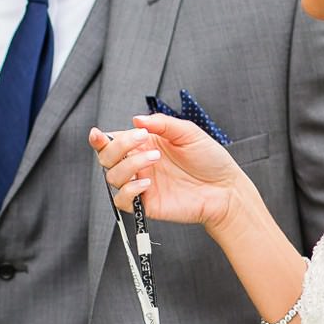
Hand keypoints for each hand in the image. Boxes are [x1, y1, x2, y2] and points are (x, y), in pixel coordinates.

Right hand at [88, 114, 244, 230]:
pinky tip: (146, 182)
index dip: (100, 138)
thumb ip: (162, 123)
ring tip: (155, 159)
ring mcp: (141, 185)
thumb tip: (136, 119)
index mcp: (144, 145)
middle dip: (117, 147)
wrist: (225, 189)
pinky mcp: (146, 204)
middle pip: (107, 158)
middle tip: (141, 139)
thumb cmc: (209, 159)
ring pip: (112, 177)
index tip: (98, 134)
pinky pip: (122, 200)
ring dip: (129, 164)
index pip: (113, 141)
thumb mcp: (188, 132)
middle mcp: (138, 164)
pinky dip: (129, 191)